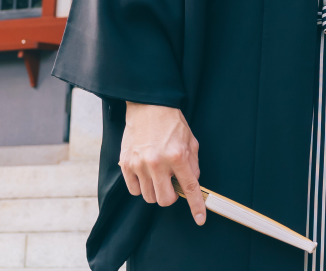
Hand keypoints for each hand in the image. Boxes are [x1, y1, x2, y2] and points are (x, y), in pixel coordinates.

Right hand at [119, 102, 205, 225]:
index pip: (189, 188)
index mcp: (177, 156)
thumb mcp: (191, 141)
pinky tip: (145, 173)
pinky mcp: (126, 164)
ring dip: (155, 191)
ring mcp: (139, 164)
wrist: (148, 107)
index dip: (196, 206)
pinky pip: (134, 190)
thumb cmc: (171, 123)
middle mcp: (157, 163)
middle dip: (170, 196)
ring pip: (148, 197)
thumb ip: (193, 164)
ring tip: (157, 175)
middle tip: (171, 184)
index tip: (200, 219)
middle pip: (165, 200)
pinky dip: (141, 186)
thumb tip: (192, 182)